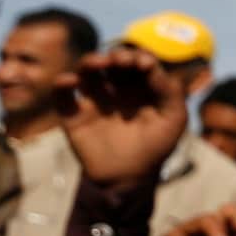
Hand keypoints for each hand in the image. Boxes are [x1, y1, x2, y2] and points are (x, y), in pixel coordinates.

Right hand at [58, 49, 187, 195]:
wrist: (128, 178)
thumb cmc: (155, 147)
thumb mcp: (173, 120)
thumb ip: (170, 92)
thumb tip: (153, 66)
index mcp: (141, 87)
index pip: (138, 63)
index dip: (140, 58)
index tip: (143, 64)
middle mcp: (116, 89)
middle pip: (112, 62)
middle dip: (117, 56)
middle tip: (121, 61)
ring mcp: (94, 100)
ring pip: (87, 72)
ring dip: (90, 61)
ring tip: (99, 63)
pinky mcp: (73, 115)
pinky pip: (62, 95)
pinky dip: (61, 84)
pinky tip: (70, 81)